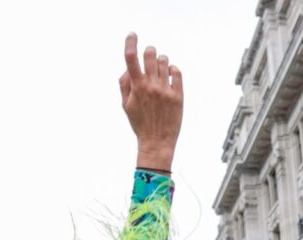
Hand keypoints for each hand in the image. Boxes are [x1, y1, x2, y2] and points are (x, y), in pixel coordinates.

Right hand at [120, 33, 182, 171]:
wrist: (157, 142)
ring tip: (159, 70)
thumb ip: (124, 84)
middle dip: (149, 51)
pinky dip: (173, 70)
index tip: (132, 35)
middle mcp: (151, 86)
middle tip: (149, 56)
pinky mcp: (178, 96)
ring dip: (161, 61)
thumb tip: (129, 68)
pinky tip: (170, 74)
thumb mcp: (125, 105)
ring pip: (164, 61)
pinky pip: (177, 73)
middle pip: (150, 54)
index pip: (130, 58)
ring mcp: (165, 90)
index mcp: (136, 87)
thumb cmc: (140, 123)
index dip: (130, 42)